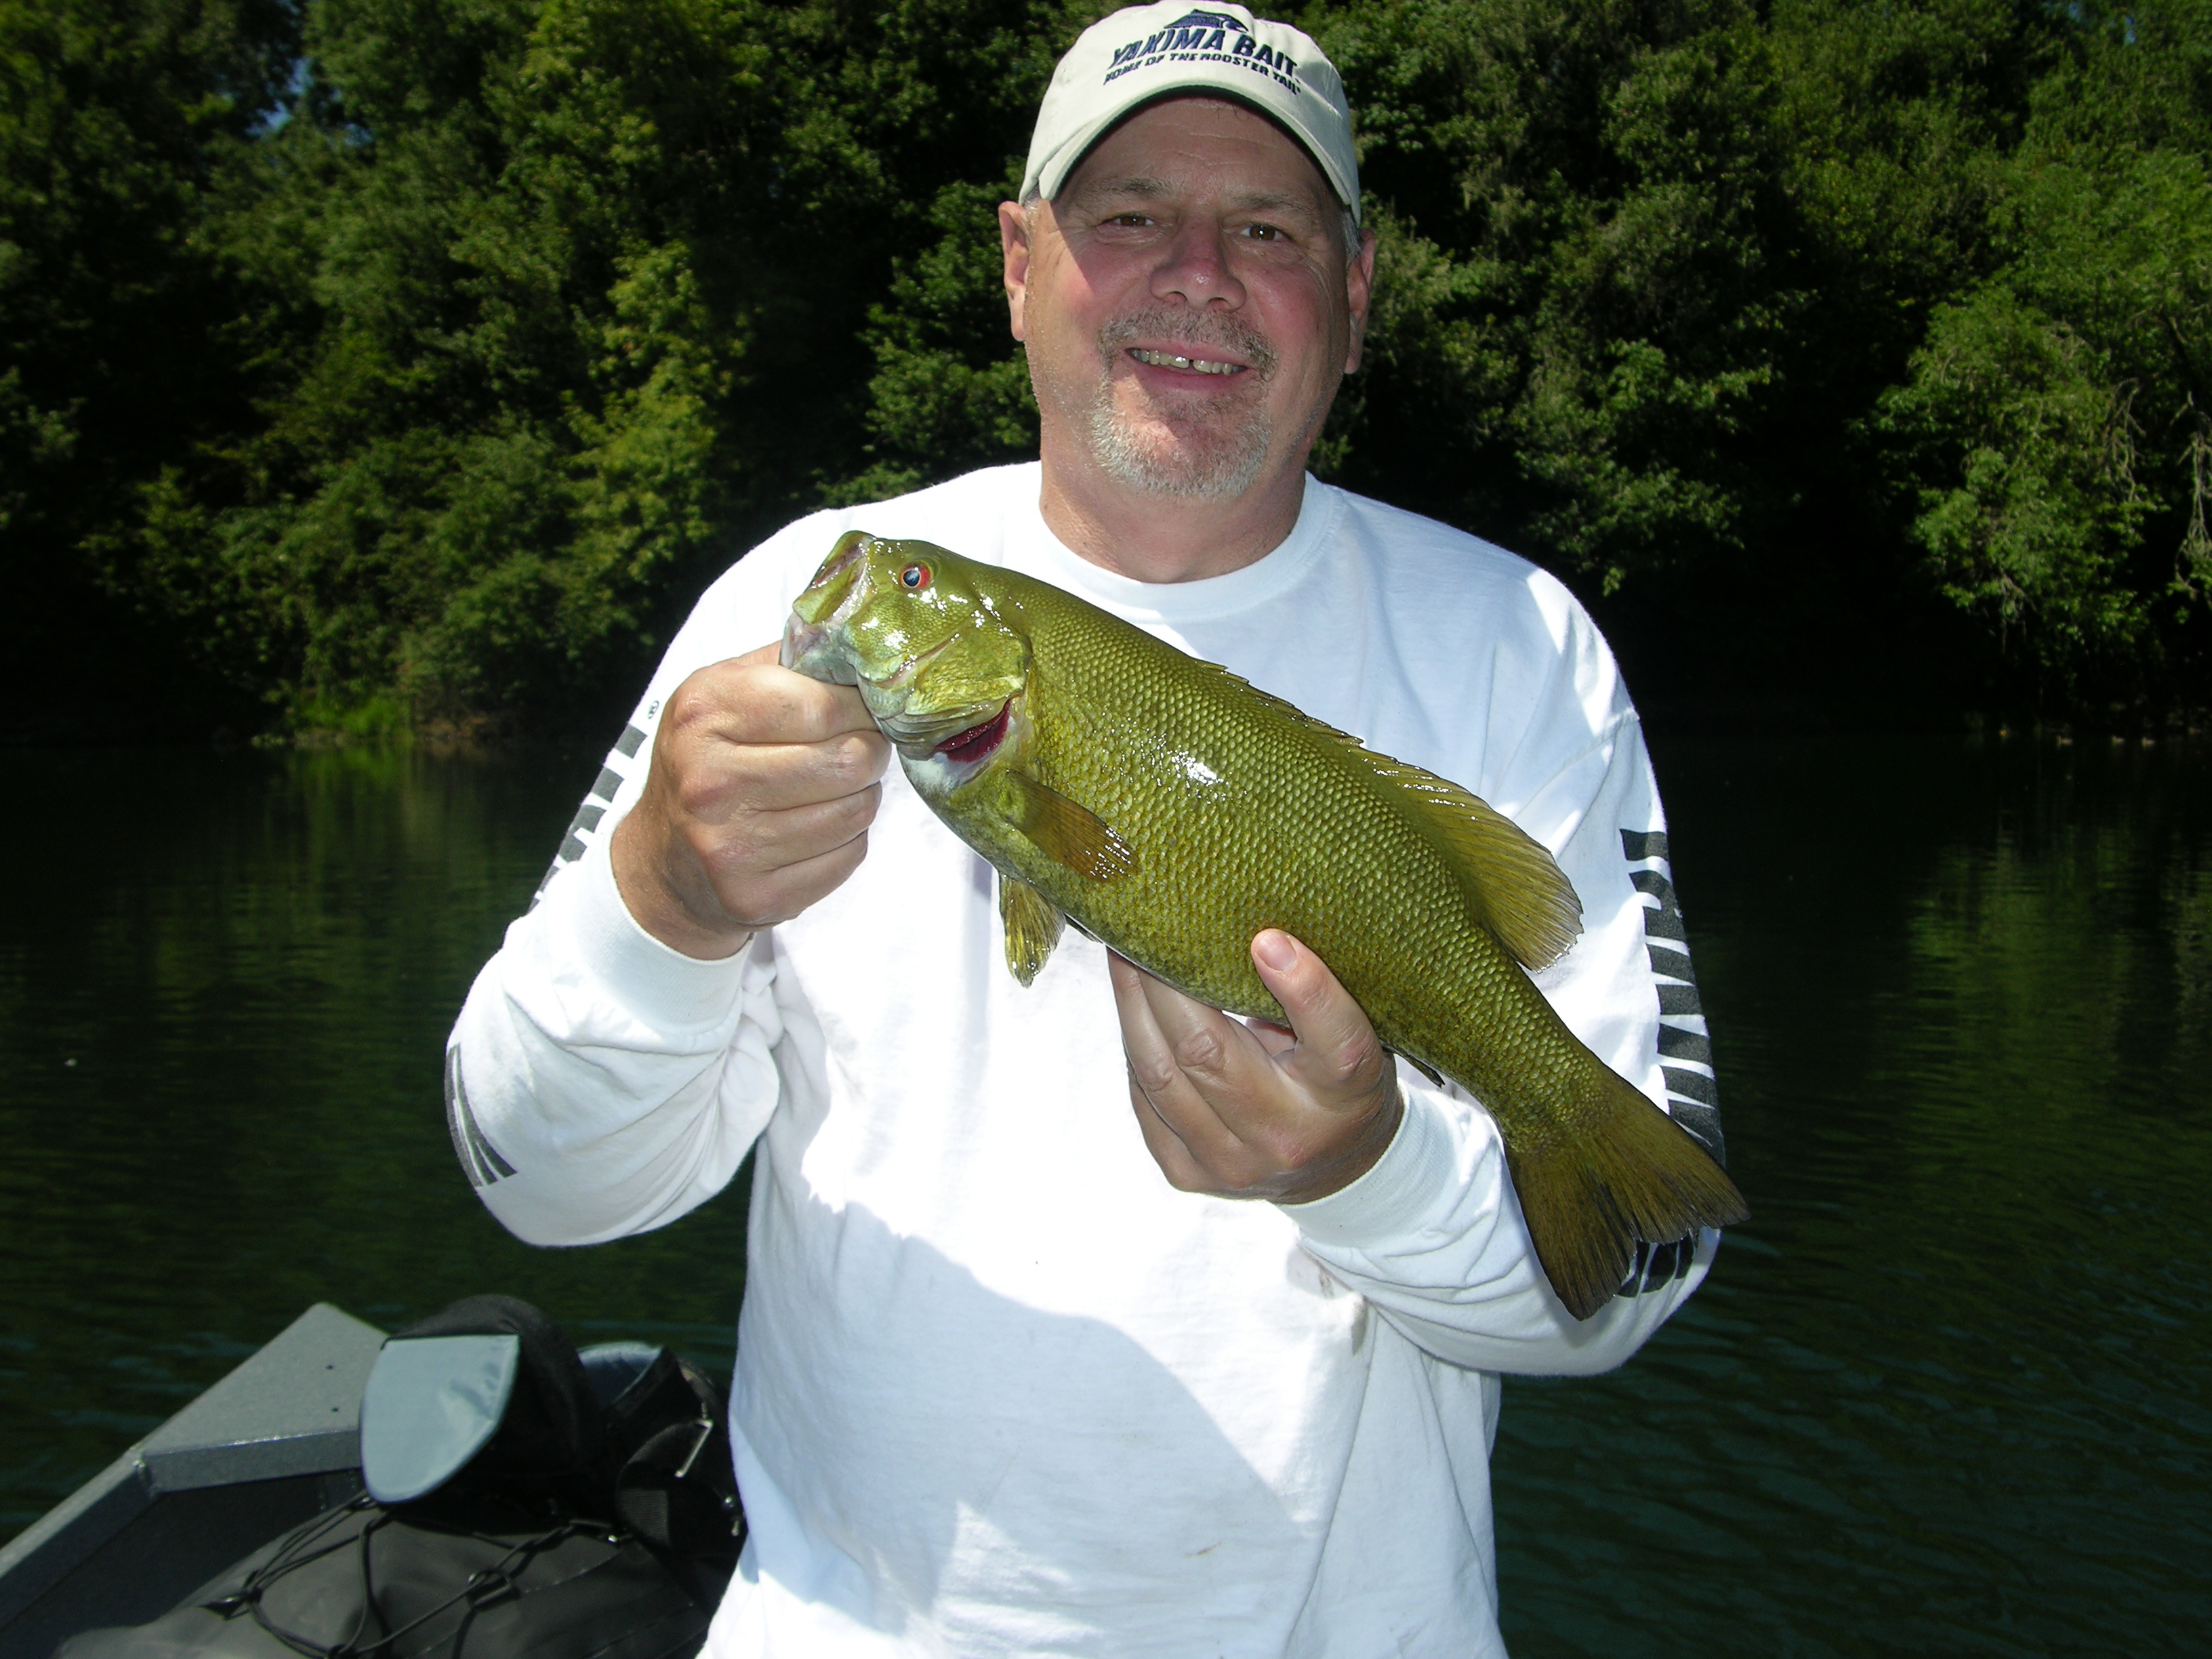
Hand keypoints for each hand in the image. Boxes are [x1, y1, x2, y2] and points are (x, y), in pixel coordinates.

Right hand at [611, 642, 889, 958]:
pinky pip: (850, 856)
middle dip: (868, 751)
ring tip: (829, 790)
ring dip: (859, 797)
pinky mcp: (757, 897)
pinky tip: (814, 830)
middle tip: (855, 749)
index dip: (858, 706)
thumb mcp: (723, 692)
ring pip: (858, 810)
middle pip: (851, 760)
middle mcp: (710, 781)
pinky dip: (846, 841)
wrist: (662, 862)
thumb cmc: (706, 761)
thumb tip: (865, 643)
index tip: (858, 709)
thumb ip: (789, 662)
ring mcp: (731, 846)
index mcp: (704, 713)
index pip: (824, 704)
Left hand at [1111, 930, 1403, 1203]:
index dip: (1305, 989)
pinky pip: (1144, 1098)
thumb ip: (1311, 991)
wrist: (1335, 1171)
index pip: (1337, 1043)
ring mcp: (1233, 1165)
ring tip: (1122, 956)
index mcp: (1348, 1094)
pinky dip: (1136, 1046)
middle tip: (1142, 927)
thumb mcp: (1356, 1030)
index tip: (1269, 937)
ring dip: (1131, 1007)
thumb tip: (1252, 929)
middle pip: (1208, 1053)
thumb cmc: (1339, 1080)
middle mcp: (1289, 1137)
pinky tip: (1131, 1007)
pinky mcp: (1189, 1174)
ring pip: (1158, 1075)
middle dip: (1162, 983)